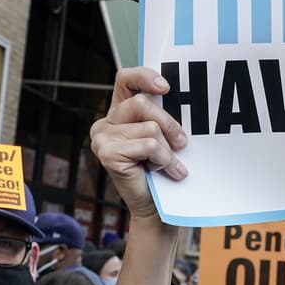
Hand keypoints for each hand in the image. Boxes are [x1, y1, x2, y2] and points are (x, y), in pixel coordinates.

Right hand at [89, 67, 188, 218]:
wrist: (155, 207)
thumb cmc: (160, 171)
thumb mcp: (162, 136)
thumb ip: (160, 116)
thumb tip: (175, 97)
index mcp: (119, 112)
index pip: (125, 79)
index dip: (145, 76)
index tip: (166, 88)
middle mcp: (106, 122)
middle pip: (142, 104)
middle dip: (169, 123)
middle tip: (181, 142)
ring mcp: (102, 138)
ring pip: (149, 128)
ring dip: (167, 149)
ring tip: (169, 165)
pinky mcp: (107, 154)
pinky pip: (148, 145)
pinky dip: (162, 159)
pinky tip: (161, 171)